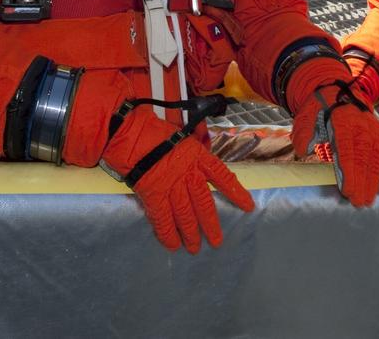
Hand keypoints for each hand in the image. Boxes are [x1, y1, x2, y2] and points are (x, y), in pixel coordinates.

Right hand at [102, 107, 253, 253]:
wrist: (130, 132)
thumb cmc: (155, 131)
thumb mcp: (182, 136)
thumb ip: (193, 150)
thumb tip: (199, 159)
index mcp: (198, 156)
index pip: (222, 176)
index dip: (236, 192)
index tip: (248, 207)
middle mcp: (188, 173)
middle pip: (204, 203)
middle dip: (211, 224)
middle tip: (216, 242)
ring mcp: (171, 186)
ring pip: (185, 214)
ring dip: (190, 233)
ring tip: (194, 248)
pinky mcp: (153, 194)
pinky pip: (162, 218)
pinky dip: (167, 233)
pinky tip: (172, 245)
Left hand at [291, 80, 378, 206]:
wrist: (338, 89)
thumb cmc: (320, 105)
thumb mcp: (307, 113)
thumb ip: (304, 131)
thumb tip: (304, 150)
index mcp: (342, 122)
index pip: (347, 150)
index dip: (349, 172)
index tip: (347, 191)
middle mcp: (361, 127)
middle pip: (364, 158)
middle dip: (363, 182)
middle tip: (359, 203)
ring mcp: (372, 132)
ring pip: (377, 159)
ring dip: (375, 181)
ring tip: (371, 200)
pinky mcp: (378, 136)